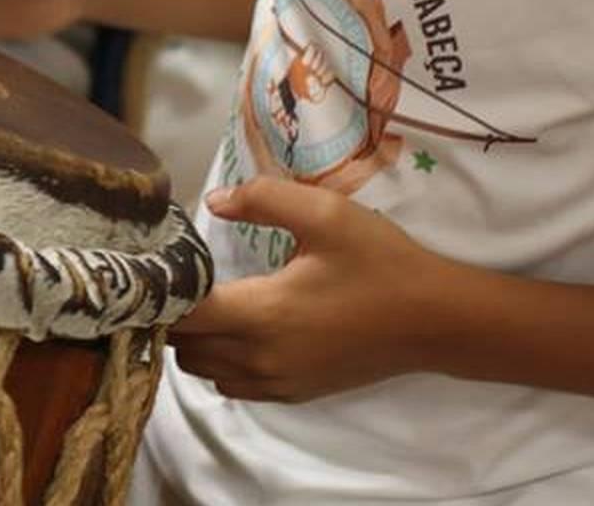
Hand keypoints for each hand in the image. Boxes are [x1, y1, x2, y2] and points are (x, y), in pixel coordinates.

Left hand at [169, 177, 463, 402]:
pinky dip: (220, 361)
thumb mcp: (325, 214)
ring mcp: (275, 382)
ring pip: (202, 369)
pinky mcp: (292, 393)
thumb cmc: (380, 262)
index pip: (182, 314)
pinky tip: (238, 329)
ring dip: (194, 340)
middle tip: (180, 278)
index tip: (158, 264)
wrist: (436, 320)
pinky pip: (231, 384)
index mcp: (261, 314)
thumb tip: (213, 201)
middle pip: (182, 346)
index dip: (163, 291)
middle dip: (173, 314)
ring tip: (207, 302)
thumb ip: (262, 199)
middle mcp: (259, 357)